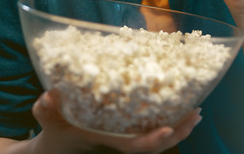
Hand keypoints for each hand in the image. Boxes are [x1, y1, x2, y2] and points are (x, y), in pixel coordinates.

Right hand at [31, 91, 201, 153]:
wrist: (57, 147)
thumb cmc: (56, 134)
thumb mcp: (49, 122)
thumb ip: (47, 111)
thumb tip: (47, 97)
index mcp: (108, 143)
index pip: (135, 147)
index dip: (153, 141)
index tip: (169, 129)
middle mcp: (121, 143)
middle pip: (157, 146)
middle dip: (179, 131)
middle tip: (196, 114)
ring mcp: (126, 139)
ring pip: (158, 139)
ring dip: (180, 126)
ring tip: (196, 111)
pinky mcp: (129, 132)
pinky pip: (153, 130)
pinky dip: (170, 120)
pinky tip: (181, 106)